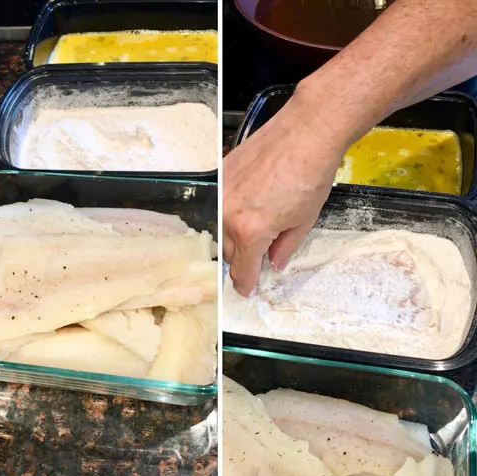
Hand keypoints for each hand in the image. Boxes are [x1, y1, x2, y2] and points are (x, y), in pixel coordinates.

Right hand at [223, 85, 346, 295]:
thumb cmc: (311, 173)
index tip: (248, 289)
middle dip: (244, 259)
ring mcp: (222, 194)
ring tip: (256, 228)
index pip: (242, 272)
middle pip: (229, 254)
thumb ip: (285, 248)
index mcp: (251, 232)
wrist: (307, 130)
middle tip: (258, 256)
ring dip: (235, 237)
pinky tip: (249, 207)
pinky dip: (231, 213)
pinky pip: (220, 206)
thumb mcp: (304, 221)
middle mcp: (229, 215)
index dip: (247, 284)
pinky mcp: (221, 176)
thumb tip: (274, 262)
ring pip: (222, 231)